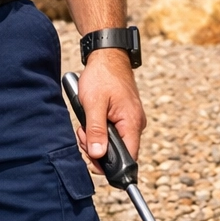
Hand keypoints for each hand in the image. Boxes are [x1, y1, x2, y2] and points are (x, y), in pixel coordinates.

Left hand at [74, 49, 145, 169]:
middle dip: (97, 149)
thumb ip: (96, 131)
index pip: (128, 158)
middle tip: (84, 134)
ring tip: (86, 123)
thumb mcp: (93, 104)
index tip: (92, 160)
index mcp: (132, 123)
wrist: (108, 55)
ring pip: (113, 142)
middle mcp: (135, 124)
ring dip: (96, 138)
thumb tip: (97, 155)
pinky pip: (113, 131)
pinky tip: (92, 119)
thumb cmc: (102, 76)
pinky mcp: (125, 115)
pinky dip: (100, 129)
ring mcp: (131, 119)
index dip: (110, 165)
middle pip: (118, 152)